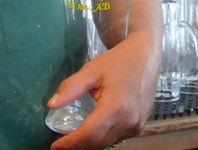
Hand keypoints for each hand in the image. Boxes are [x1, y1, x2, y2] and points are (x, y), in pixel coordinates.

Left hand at [48, 31, 160, 149]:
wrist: (145, 57)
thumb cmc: (117, 61)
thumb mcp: (90, 71)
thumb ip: (70, 89)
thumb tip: (51, 105)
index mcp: (115, 107)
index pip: (89, 134)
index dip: (71, 142)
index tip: (55, 145)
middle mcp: (128, 121)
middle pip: (98, 143)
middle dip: (79, 144)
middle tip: (63, 139)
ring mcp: (137, 125)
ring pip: (108, 143)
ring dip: (92, 142)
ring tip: (76, 134)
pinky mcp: (140, 125)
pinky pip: (118, 138)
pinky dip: (104, 138)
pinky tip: (95, 130)